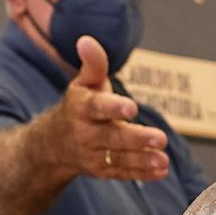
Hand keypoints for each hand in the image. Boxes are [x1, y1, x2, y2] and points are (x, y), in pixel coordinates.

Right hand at [52, 36, 168, 180]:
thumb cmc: (78, 107)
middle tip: (161, 138)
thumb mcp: (83, 84)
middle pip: (112, 137)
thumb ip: (93, 64)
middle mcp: (85, 133)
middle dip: (137, 138)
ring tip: (163, 160)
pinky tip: (160, 171)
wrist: (53, 145)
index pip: (97, 107)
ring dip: (142, 160)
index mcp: (81, 108)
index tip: (131, 107)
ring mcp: (92, 155)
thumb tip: (87, 40)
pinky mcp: (101, 171)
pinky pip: (121, 173)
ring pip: (118, 158)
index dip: (113, 108)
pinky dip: (141, 174)